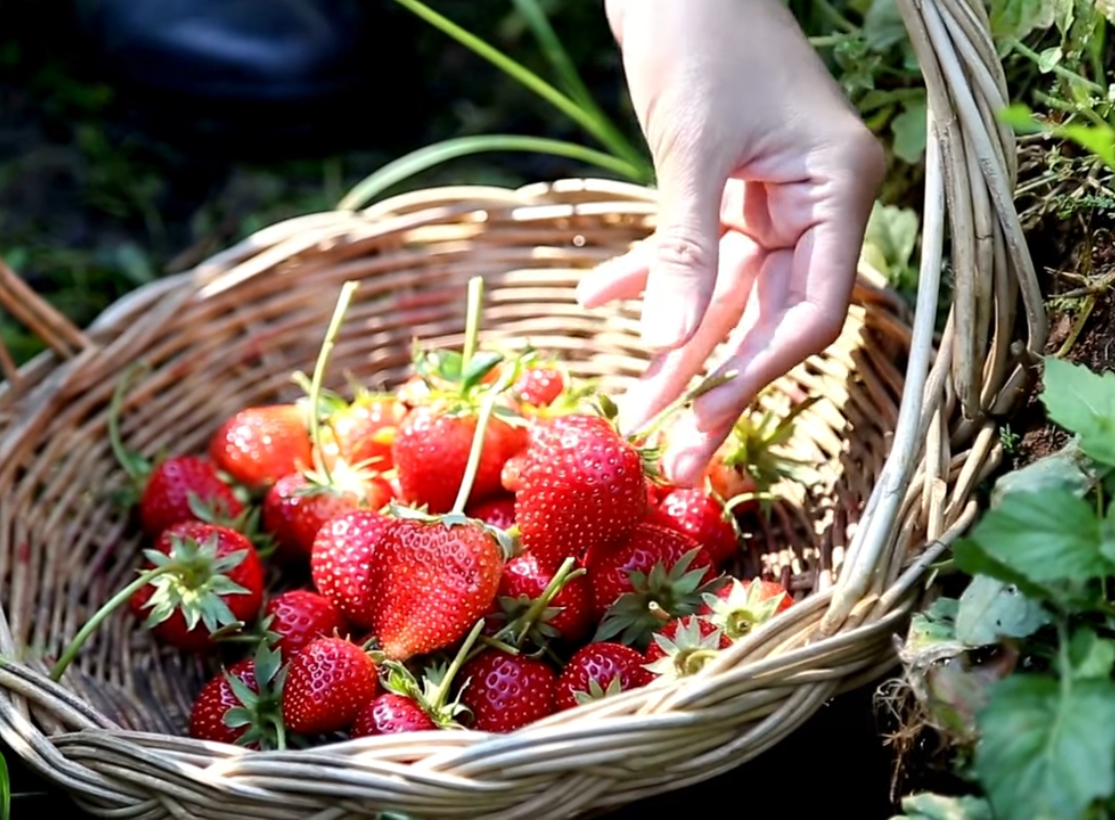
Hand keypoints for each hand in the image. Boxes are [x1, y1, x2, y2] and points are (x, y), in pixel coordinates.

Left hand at [582, 0, 884, 482]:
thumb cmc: (700, 32)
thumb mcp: (692, 147)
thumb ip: (683, 249)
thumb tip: (662, 349)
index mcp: (837, 187)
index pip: (814, 309)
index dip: (758, 370)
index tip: (703, 415)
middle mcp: (813, 202)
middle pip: (767, 317)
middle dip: (712, 382)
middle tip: (676, 457)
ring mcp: (770, 198)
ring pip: (723, 294)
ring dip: (673, 344)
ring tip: (630, 407)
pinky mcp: (726, 190)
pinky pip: (690, 250)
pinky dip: (646, 274)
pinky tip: (597, 301)